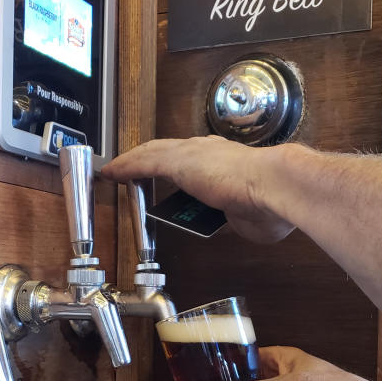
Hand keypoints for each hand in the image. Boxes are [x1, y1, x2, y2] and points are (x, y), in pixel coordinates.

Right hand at [102, 137, 294, 242]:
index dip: (130, 161)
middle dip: (150, 181)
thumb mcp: (178, 161)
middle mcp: (204, 168)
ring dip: (172, 208)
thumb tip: (120, 166)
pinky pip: (205, 222)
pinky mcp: (231, 215)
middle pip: (170, 174)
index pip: (153, 153)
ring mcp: (219, 192)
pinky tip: (185, 229)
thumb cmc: (226, 172)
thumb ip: (147, 163)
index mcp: (192, 151)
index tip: (111, 171)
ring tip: (154, 216)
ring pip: (188, 200)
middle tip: (130, 192)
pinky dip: (192, 225)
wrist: (270, 192)